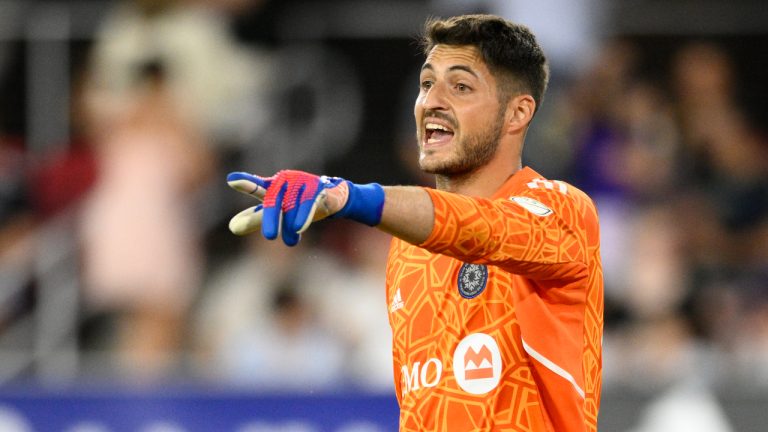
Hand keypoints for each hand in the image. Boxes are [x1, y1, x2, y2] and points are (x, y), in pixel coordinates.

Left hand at [227, 170, 350, 245]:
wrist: (330, 198)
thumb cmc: (297, 204)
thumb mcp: (276, 212)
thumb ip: (255, 219)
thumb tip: (232, 227)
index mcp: (272, 186)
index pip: (256, 186)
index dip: (245, 183)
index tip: (231, 179)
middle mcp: (284, 182)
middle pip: (273, 201)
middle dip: (269, 219)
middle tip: (269, 236)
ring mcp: (301, 183)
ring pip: (291, 207)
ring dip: (290, 226)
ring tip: (290, 242)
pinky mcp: (317, 188)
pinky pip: (308, 204)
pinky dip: (303, 217)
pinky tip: (299, 229)